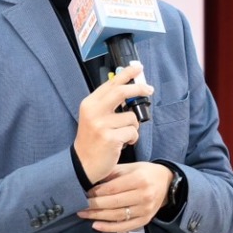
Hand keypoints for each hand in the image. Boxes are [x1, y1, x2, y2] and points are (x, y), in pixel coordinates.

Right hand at [73, 63, 154, 184]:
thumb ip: (108, 104)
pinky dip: (132, 138)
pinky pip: (132, 132)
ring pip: (131, 117)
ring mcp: (101, 125)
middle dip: (139, 89)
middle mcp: (94, 112)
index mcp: (89, 104)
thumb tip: (129, 90)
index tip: (138, 67)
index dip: (126, 74)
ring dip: (133, 127)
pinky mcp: (110, 138)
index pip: (110, 84)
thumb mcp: (94, 117)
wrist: (82, 164)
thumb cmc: (92, 140)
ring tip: (124, 135)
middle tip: (150, 90)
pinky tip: (123, 143)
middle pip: (121, 92)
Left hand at [78, 161, 173, 232]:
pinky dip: (109, 228)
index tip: (83, 193)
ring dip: (97, 216)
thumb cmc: (145, 173)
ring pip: (117, 216)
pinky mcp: (145, 220)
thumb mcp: (130, 167)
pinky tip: (96, 225)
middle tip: (78, 205)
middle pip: (113, 203)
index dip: (96, 192)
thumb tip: (90, 180)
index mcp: (139, 179)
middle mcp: (144, 195)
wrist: (167, 183)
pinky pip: (125, 226)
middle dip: (93, 205)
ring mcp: (145, 209)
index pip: (113, 188)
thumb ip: (112, 173)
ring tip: (83, 214)